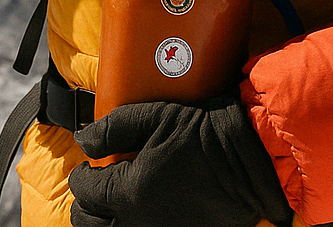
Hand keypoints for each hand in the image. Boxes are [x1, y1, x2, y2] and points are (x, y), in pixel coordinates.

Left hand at [69, 98, 293, 226]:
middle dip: (87, 205)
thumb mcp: (154, 117)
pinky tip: (143, 214)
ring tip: (115, 206)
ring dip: (108, 221)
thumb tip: (83, 140)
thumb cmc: (202, 133)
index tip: (87, 168)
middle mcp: (140, 222)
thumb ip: (112, 128)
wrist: (250, 160)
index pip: (85, 192)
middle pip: (91, 224)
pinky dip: (135, 226)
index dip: (81, 177)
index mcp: (128, 191)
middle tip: (98, 188)